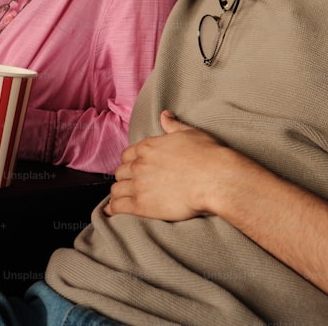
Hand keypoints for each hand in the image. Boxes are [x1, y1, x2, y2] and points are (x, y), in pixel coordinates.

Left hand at [105, 110, 227, 221]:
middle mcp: (139, 164)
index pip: (127, 155)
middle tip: (130, 185)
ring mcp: (138, 184)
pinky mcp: (141, 205)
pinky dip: (113, 208)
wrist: (215, 180)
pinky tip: (112, 211)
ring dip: (118, 194)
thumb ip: (173, 125)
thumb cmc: (208, 156)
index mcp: (149, 147)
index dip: (130, 162)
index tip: (135, 169)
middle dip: (124, 178)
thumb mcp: (190, 133)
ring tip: (121, 199)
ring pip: (116, 189)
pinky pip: (118, 206)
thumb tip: (164, 115)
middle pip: (120, 171)